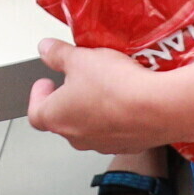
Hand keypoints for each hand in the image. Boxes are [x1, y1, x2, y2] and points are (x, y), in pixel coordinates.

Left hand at [26, 39, 167, 154]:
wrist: (157, 108)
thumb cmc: (114, 86)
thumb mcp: (80, 58)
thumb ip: (58, 54)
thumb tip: (45, 49)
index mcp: (57, 117)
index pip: (35, 112)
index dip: (37, 96)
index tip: (45, 82)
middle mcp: (76, 137)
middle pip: (63, 120)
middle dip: (67, 100)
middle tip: (74, 80)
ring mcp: (102, 144)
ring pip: (89, 126)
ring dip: (91, 109)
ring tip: (102, 86)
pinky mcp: (127, 145)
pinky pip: (115, 130)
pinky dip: (115, 117)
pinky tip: (126, 98)